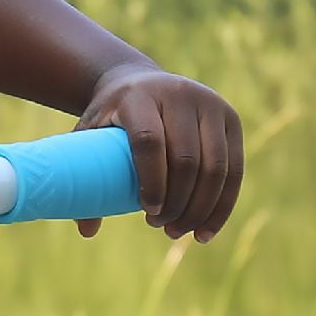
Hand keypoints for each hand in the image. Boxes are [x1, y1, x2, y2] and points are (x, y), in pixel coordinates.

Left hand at [82, 65, 241, 240]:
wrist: (140, 83)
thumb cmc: (111, 119)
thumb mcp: (89, 136)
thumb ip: (82, 177)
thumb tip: (87, 230)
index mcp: (139, 97)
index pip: (150, 141)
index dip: (151, 181)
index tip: (147, 211)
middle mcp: (179, 94)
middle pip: (186, 158)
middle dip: (177, 202)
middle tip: (160, 226)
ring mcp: (210, 104)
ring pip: (215, 168)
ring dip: (199, 209)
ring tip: (178, 231)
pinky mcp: (230, 118)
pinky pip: (234, 169)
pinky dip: (222, 206)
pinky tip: (205, 232)